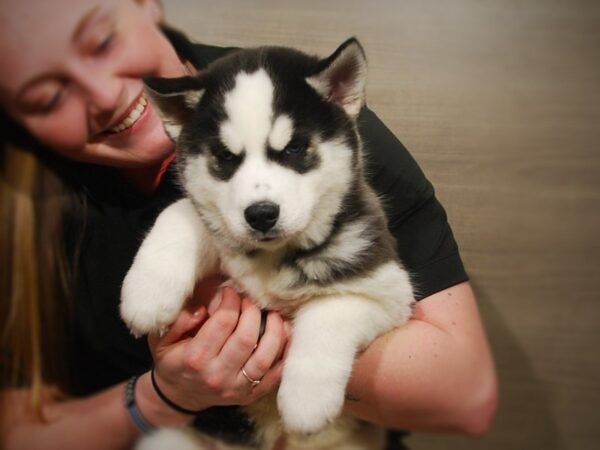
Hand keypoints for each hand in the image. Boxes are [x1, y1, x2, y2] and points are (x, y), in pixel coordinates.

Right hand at [147, 277, 287, 411]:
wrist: (179, 395)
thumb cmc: (174, 359)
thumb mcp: (162, 338)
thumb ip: (178, 320)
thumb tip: (202, 308)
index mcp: (195, 358)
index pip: (222, 323)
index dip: (231, 301)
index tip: (230, 292)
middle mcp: (216, 375)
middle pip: (246, 338)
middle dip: (253, 311)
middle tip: (251, 300)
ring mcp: (236, 388)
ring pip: (264, 357)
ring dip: (275, 330)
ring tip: (273, 313)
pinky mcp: (251, 395)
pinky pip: (276, 374)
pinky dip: (285, 352)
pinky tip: (285, 333)